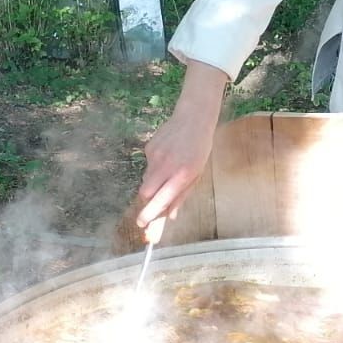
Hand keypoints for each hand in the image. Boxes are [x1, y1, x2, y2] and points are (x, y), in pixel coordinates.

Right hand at [136, 61, 227, 231]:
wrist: (194, 117)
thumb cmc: (200, 149)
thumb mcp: (197, 175)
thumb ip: (182, 196)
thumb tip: (171, 216)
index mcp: (181, 175)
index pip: (160, 200)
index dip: (150, 214)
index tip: (143, 225)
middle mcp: (166, 166)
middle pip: (145, 193)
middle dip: (148, 202)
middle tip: (155, 203)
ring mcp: (155, 156)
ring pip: (146, 180)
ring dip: (154, 184)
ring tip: (170, 171)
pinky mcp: (149, 148)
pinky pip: (148, 165)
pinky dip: (155, 168)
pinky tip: (168, 156)